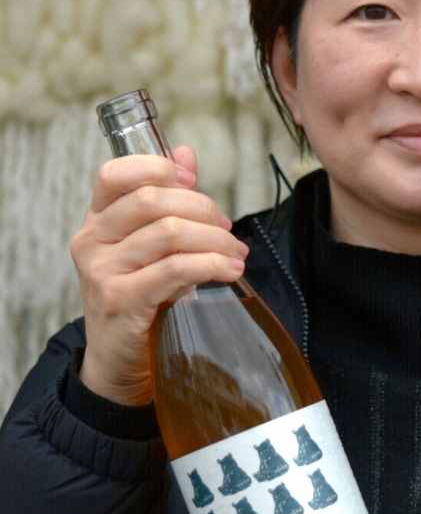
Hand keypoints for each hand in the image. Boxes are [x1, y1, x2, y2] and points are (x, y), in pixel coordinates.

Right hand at [70, 145, 247, 404]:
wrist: (119, 361)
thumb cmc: (139, 298)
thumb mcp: (148, 245)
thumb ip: (166, 200)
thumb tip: (185, 152)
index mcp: (96, 220)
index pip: (115, 174)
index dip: (158, 167)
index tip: (193, 179)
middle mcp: (92, 241)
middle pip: (153, 200)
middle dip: (203, 209)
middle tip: (228, 230)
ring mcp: (102, 272)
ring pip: (170, 233)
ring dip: (214, 241)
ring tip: (235, 254)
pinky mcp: (121, 301)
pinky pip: (174, 270)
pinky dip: (211, 266)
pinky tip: (229, 271)